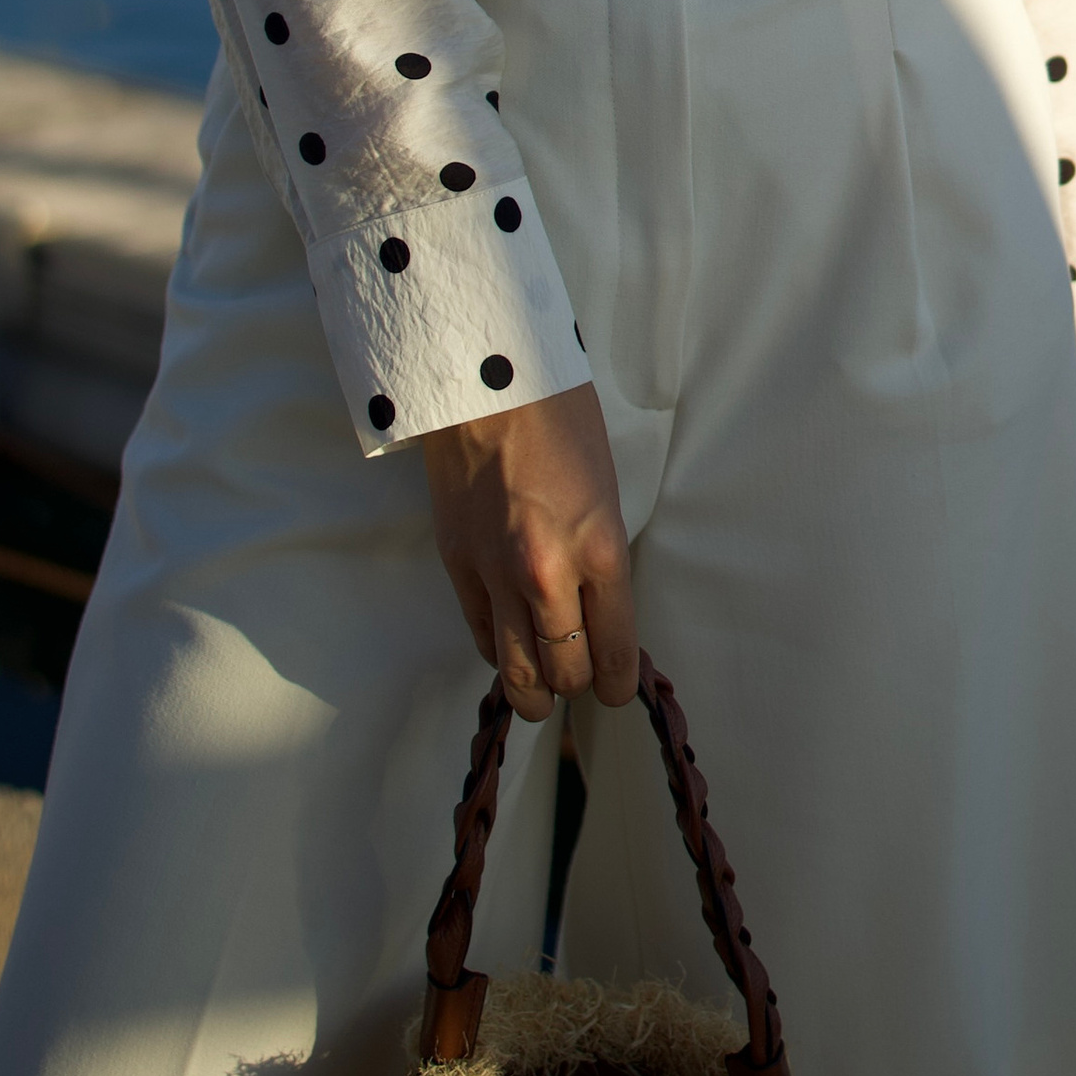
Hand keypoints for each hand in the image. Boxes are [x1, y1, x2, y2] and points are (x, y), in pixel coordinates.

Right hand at [421, 381, 639, 719]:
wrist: (487, 382)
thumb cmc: (558, 421)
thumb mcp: (605, 493)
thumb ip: (603, 559)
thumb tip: (599, 615)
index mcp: (600, 550)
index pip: (616, 652)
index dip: (618, 683)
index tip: (617, 687)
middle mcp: (549, 574)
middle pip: (567, 673)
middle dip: (579, 685)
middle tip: (583, 678)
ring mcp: (496, 574)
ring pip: (517, 674)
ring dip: (535, 693)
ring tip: (543, 693)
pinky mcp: (457, 565)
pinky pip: (481, 636)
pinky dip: (499, 652)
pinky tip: (510, 646)